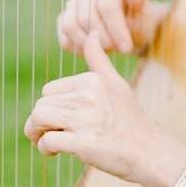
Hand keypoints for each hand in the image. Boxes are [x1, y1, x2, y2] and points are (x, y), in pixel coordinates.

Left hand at [24, 31, 155, 182]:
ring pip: (38, 119)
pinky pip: (47, 141)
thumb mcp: (117, 84)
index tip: (64, 120)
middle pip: (40, 105)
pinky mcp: (84, 143)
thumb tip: (93, 33)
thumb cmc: (130, 119)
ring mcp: (87, 119)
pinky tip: (57, 153)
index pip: (49, 90)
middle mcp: (89, 96)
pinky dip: (45, 149)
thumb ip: (99, 61)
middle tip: (56, 134)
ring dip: (37, 134)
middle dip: (41, 123)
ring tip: (51, 143)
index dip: (52, 107)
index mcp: (92, 81)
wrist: (148, 150)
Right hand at [56, 0, 168, 55]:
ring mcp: (73, 3)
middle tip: (119, 50)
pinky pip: (64, 38)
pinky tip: (96, 51)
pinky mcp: (64, 20)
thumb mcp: (145, 13)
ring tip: (109, 50)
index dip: (116, 29)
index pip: (107, 6)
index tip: (127, 48)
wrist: (132, 32)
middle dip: (105, 40)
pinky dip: (79, 49)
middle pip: (87, 19)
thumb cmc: (140, 22)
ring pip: (70, 26)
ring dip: (90, 44)